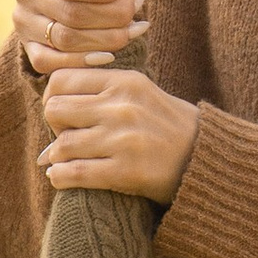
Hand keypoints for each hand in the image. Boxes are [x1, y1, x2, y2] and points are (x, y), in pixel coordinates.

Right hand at [12, 0, 143, 76]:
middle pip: (72, 13)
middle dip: (113, 14)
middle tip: (137, 8)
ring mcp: (24, 23)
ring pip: (65, 39)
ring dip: (107, 38)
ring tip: (136, 28)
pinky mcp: (29, 49)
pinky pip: (51, 63)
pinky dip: (83, 61)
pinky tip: (110, 55)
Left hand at [40, 62, 200, 204]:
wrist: (207, 160)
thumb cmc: (168, 127)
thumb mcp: (141, 94)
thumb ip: (103, 92)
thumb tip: (51, 103)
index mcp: (125, 82)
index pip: (62, 80)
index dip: (53, 98)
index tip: (63, 115)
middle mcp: (122, 107)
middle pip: (55, 110)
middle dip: (54, 127)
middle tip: (66, 138)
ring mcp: (123, 139)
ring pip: (61, 145)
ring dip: (57, 157)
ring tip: (66, 161)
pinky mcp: (125, 171)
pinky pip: (74, 173)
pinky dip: (60, 177)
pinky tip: (61, 177)